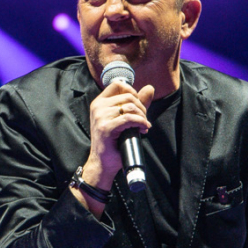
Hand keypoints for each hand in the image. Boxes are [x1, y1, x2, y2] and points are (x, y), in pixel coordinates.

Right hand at [72, 80, 156, 211]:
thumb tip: (150, 88)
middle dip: (141, 107)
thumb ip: (136, 103)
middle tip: (144, 119)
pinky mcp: (106, 127)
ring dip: (142, 116)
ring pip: (130, 107)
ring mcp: (100, 117)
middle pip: (128, 96)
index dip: (132, 91)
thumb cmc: (113, 142)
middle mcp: (97, 107)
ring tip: (143, 125)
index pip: (118, 85)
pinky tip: (144, 128)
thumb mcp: (124, 119)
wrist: (103, 162)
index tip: (137, 104)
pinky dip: (141, 122)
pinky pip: (130, 119)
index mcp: (99, 103)